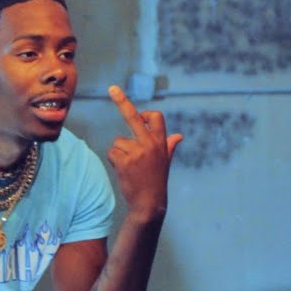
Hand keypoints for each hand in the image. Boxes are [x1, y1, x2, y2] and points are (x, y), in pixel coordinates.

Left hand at [106, 85, 182, 220]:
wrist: (149, 203)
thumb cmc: (156, 181)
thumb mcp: (165, 162)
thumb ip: (169, 146)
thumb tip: (178, 136)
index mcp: (160, 142)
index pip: (155, 118)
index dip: (146, 114)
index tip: (138, 112)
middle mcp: (149, 144)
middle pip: (133, 117)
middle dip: (122, 101)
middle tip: (112, 88)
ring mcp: (136, 151)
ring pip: (118, 141)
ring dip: (119, 152)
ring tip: (130, 167)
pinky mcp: (124, 160)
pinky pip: (112, 152)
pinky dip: (114, 160)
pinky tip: (123, 171)